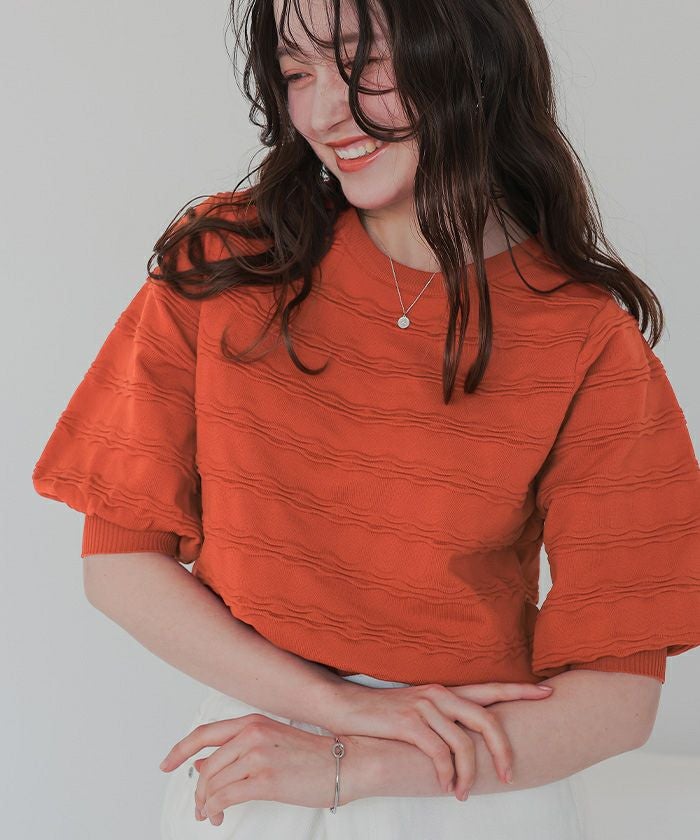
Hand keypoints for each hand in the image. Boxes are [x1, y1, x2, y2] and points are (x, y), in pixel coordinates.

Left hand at [160, 713, 350, 825]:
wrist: (346, 763)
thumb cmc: (312, 755)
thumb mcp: (271, 743)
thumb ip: (237, 749)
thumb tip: (203, 763)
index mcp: (252, 722)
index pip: (205, 733)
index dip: (180, 749)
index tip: (166, 764)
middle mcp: (251, 734)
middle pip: (206, 765)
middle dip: (197, 790)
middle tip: (200, 807)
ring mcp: (257, 756)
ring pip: (212, 783)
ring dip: (205, 804)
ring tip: (210, 815)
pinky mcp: (265, 780)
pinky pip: (224, 796)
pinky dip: (214, 809)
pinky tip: (218, 815)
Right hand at [330, 680, 553, 799]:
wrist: (346, 708)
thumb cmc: (383, 716)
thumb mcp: (419, 712)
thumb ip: (444, 720)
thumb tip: (469, 742)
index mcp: (446, 692)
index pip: (491, 689)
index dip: (521, 691)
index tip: (548, 692)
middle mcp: (440, 695)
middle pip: (487, 719)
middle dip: (503, 750)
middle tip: (509, 775)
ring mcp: (425, 706)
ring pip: (463, 742)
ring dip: (469, 774)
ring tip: (463, 793)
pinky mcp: (408, 722)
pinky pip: (438, 752)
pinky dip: (445, 773)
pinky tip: (443, 785)